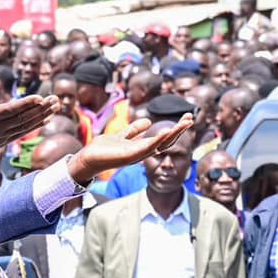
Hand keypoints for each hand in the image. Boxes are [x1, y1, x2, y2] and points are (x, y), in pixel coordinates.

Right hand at [0, 84, 54, 171]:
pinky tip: (47, 118)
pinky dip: (35, 125)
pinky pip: (22, 132)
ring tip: (56, 105)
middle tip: (56, 98)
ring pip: (25, 125)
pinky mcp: (3, 141)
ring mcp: (1, 137)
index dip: (25, 104)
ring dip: (42, 115)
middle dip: (40, 108)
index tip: (40, 97)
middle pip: (22, 118)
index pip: (9, 110)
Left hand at [66, 115, 194, 184]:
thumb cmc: (103, 149)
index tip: (186, 118)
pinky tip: (167, 130)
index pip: (164, 138)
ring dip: (174, 133)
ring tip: (185, 123)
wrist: (87, 159)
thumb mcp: (122, 136)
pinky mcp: (130, 155)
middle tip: (190, 118)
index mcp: (143, 147)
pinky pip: (148, 147)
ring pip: (161, 144)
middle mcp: (143, 152)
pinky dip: (158, 139)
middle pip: (167, 141)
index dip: (176, 129)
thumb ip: (134, 130)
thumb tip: (148, 122)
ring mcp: (138, 155)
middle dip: (179, 130)